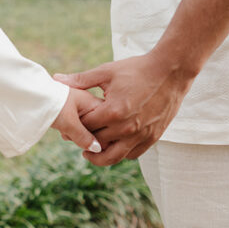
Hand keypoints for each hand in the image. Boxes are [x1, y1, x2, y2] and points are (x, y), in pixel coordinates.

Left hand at [55, 51, 193, 165]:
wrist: (172, 71)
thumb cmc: (138, 69)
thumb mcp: (108, 72)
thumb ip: (81, 79)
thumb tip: (56, 80)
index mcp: (113, 111)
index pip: (85, 127)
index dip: (74, 127)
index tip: (70, 126)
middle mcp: (126, 128)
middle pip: (97, 144)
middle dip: (84, 142)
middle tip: (77, 140)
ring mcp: (140, 135)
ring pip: (114, 157)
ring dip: (100, 157)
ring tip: (92, 152)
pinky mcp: (152, 138)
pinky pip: (132, 155)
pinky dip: (121, 154)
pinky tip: (114, 146)